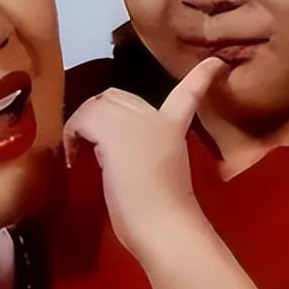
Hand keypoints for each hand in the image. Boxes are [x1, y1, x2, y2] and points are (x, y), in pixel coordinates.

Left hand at [62, 55, 228, 258]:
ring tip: (80, 151)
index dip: (201, 76)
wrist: (163, 226)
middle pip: (117, 96)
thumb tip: (116, 154)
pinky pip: (81, 119)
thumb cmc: (163, 212)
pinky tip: (73, 157)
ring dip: (83, 124)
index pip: (189, 92)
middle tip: (91, 142)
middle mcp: (156, 116)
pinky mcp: (112, 131)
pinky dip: (71, 134)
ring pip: (96, 105)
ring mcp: (134, 121)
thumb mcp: (160, 171)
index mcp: (175, 126)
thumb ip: (145, 151)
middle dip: (100, 113)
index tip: (217, 62)